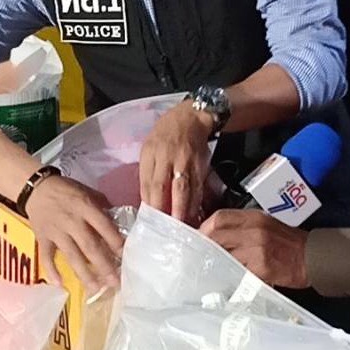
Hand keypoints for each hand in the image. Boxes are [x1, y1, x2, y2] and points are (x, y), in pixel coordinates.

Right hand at [23, 174, 124, 292]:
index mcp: (85, 207)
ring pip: (72, 255)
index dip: (115, 243)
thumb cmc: (66, 190)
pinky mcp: (43, 238)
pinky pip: (46, 256)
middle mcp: (72, 221)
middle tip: (115, 283)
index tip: (125, 259)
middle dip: (103, 265)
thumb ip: (102, 206)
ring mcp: (57, 231)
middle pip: (90, 245)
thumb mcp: (88, 191)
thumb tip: (118, 223)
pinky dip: (52, 270)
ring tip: (95, 289)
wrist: (36, 188)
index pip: (104, 227)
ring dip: (84, 273)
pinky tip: (60, 284)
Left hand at [139, 102, 214, 223]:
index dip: (150, 203)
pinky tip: (195, 215)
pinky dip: (196, 203)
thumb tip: (147, 201)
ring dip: (184, 211)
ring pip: (186, 190)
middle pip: (167, 188)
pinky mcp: (202, 167)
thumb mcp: (148, 149)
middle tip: (167, 231)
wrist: (191, 118)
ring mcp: (188, 162)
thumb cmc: (165, 136)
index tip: (149, 222)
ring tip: (182, 228)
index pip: (150, 183)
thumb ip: (147, 174)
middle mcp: (170, 158)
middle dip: (167, 210)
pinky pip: (199, 188)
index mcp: (153, 154)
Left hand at [200, 210, 310, 288]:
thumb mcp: (266, 225)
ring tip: (213, 269)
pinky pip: (237, 273)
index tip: (199, 238)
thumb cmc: (290, 243)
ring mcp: (257, 250)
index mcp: (255, 218)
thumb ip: (243, 227)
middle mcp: (254, 231)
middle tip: (199, 256)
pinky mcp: (261, 269)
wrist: (313, 257)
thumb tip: (216, 236)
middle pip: (216, 234)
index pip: (219, 217)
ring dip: (216, 263)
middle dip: (205, 246)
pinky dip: (230, 277)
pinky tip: (229, 280)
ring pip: (223, 256)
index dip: (204, 228)